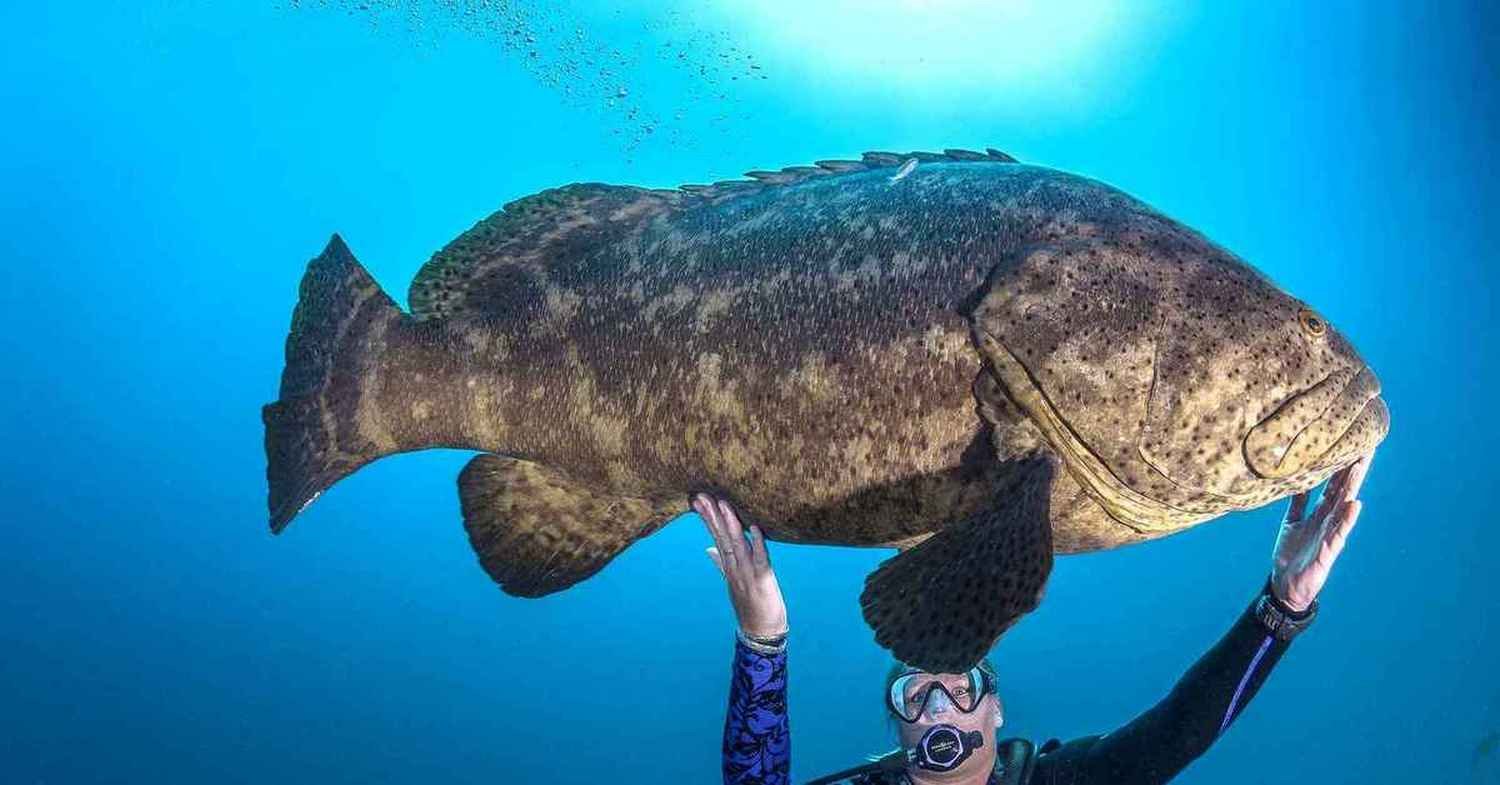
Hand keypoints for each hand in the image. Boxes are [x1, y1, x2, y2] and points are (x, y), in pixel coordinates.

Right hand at [693, 493, 787, 638]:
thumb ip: (720, 564)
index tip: (698, 500)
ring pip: (738, 544)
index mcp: (729, 566)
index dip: (707, 519)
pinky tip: (755, 528)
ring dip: (731, 524)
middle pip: (722, 537)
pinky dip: (759, 543)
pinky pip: (761, 559)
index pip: (716, 537)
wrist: (761, 632)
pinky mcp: (764, 580)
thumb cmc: (749, 606)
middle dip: (712, 516)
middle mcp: (735, 568)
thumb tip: (708, 549)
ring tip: (724, 504)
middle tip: (702, 495)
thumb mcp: (732, 582)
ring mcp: (748, 574)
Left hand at [1271, 452, 1373, 611]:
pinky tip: (1355, 505)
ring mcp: (1330, 533)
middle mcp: (1328, 519)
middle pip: (1342, 489)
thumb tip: (1297, 480)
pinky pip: (1338, 532)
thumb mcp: (1292, 522)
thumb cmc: (1291, 553)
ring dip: (1352, 485)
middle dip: (1353, 468)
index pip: (1333, 484)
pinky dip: (1347, 518)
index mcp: (1319, 512)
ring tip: (1360, 465)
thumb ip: (1297, 502)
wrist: (1285, 584)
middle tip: (1365, 445)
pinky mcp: (1328, 550)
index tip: (1350, 443)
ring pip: (1343, 505)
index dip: (1341, 465)